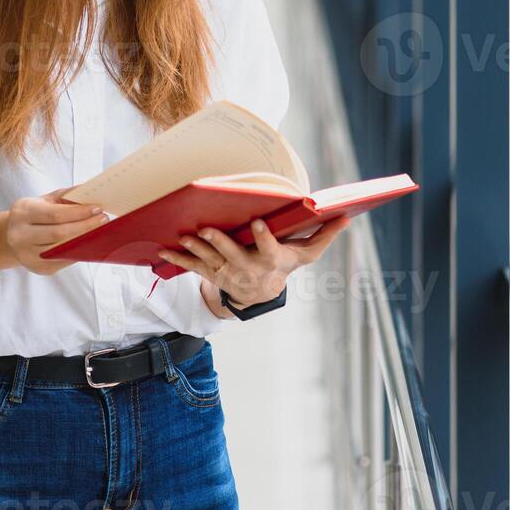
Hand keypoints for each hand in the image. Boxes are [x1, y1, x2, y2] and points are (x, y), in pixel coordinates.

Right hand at [2, 188, 108, 274]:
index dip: (78, 213)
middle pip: (59, 233)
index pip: (55, 214)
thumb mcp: (45, 200)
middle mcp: (20, 234)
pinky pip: (62, 261)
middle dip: (85, 226)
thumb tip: (91, 192)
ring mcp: (27, 254)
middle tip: (103, 219)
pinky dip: (78, 252)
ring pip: (61, 249)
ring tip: (100, 231)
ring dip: (84, 240)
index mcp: (23, 212)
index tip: (97, 209)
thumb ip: (66, 196)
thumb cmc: (34, 214)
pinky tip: (89, 244)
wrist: (11, 235)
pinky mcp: (37, 268)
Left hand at [159, 215, 351, 306]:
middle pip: (233, 254)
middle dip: (220, 242)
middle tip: (207, 229)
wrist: (260, 293)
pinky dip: (177, 258)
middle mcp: (248, 267)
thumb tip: (347, 216)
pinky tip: (163, 250)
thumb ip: (324, 236)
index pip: (269, 248)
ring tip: (184, 236)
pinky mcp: (211, 272)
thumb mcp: (306, 255)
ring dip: (196, 248)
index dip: (264, 237)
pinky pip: (192, 266)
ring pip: (209, 259)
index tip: (258, 223)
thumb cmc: (284, 265)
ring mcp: (227, 271)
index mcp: (270, 260)